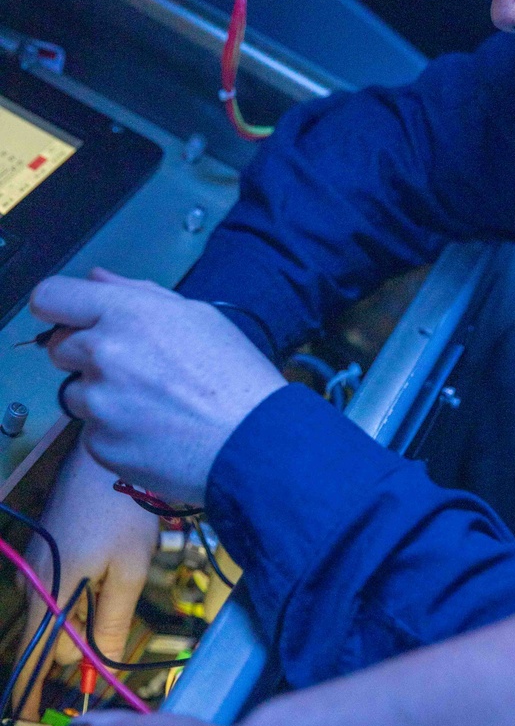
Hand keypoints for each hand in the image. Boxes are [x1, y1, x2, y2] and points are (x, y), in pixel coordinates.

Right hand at [13, 443, 159, 721]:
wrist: (105, 455)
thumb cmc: (123, 509)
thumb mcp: (130, 571)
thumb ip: (112, 623)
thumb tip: (100, 667)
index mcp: (49, 595)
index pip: (33, 660)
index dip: (34, 695)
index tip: (34, 722)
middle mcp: (32, 584)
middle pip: (52, 640)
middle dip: (80, 645)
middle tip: (113, 619)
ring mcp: (35, 566)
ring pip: (58, 614)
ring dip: (83, 615)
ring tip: (114, 580)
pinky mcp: (44, 552)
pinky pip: (59, 590)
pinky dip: (80, 593)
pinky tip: (104, 567)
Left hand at [31, 269, 285, 504]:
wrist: (253, 443)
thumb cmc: (236, 377)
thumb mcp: (197, 316)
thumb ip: (138, 294)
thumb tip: (97, 280)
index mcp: (126, 314)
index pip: (50, 297)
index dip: (59, 309)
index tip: (70, 321)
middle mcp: (103, 355)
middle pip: (59, 349)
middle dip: (87, 356)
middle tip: (134, 369)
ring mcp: (98, 403)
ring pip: (76, 394)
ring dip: (102, 397)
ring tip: (152, 405)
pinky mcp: (100, 445)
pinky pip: (93, 432)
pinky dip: (116, 432)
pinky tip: (155, 432)